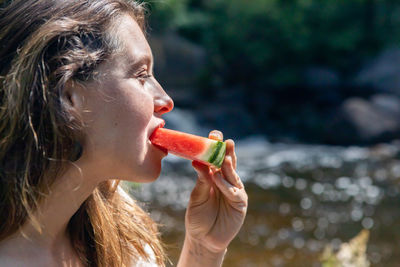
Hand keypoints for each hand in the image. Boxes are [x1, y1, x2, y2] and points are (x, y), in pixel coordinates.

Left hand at [185, 130, 247, 253]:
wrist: (203, 239)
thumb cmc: (198, 216)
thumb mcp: (197, 196)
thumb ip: (201, 180)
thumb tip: (197, 161)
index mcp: (214, 176)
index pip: (216, 158)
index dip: (216, 147)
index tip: (213, 135)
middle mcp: (226, 181)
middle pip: (228, 163)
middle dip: (227, 152)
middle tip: (224, 140)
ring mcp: (235, 191)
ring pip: (232, 175)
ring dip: (227, 166)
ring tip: (221, 158)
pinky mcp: (240, 204)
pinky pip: (234, 192)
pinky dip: (226, 185)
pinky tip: (217, 179)